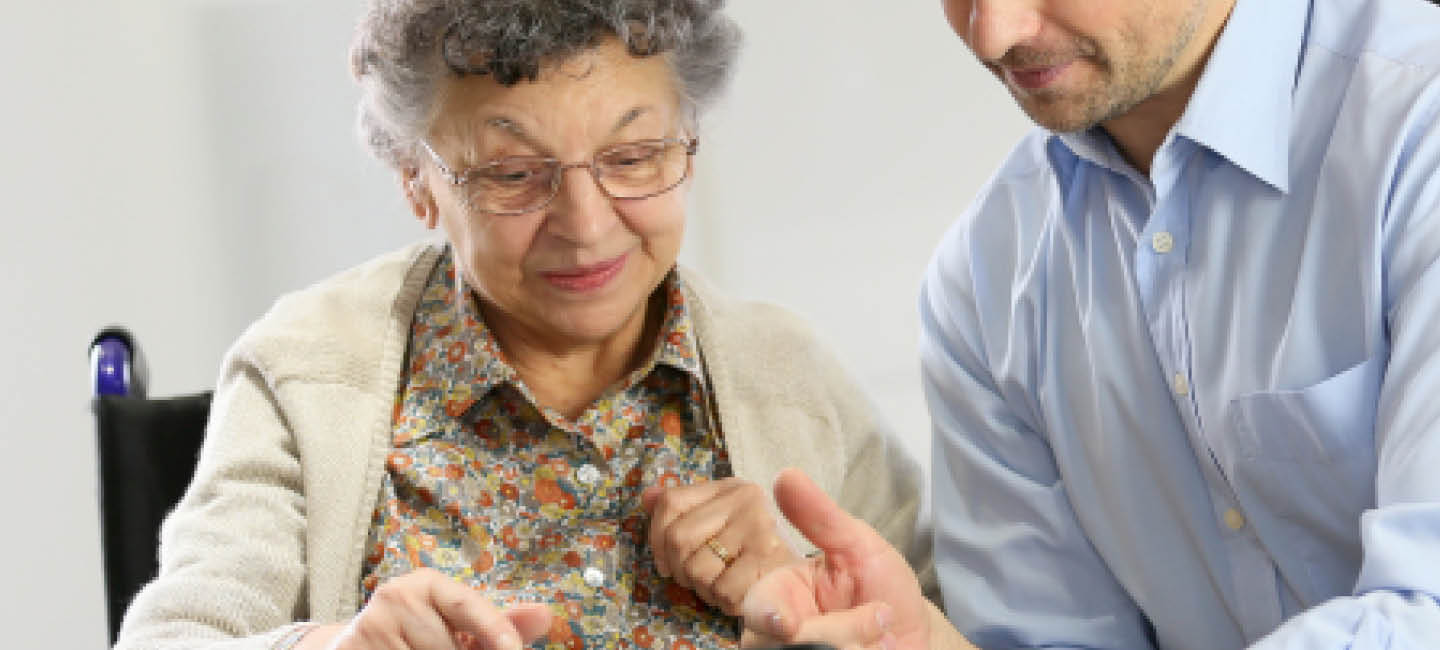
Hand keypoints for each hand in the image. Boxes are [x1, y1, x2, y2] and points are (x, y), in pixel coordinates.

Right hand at [296, 568, 551, 649]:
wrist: (350, 648)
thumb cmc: (416, 640)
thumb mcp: (456, 629)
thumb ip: (501, 625)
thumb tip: (545, 615)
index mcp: (427, 584)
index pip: (467, 606)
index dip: (496, 633)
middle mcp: (396, 596)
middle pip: (450, 644)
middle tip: (460, 648)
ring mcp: (372, 626)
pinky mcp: (354, 649)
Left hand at [642, 477, 801, 615]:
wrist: (804, 582)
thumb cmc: (750, 554)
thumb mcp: (719, 524)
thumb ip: (682, 510)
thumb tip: (647, 497)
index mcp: (729, 487)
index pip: (670, 502)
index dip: (656, 538)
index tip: (665, 562)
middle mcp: (746, 499)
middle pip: (678, 538)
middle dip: (681, 570)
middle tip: (698, 579)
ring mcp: (759, 527)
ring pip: (697, 569)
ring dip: (704, 589)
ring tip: (722, 585)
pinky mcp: (769, 559)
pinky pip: (722, 590)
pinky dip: (724, 602)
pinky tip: (737, 594)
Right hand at [738, 469, 961, 649]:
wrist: (914, 633)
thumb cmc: (882, 587)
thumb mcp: (859, 546)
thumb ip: (821, 518)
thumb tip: (785, 475)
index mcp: (780, 594)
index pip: (759, 606)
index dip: (767, 615)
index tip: (787, 624)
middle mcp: (776, 634)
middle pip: (783, 642)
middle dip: (838, 634)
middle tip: (879, 621)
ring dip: (855, 648)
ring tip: (884, 639)